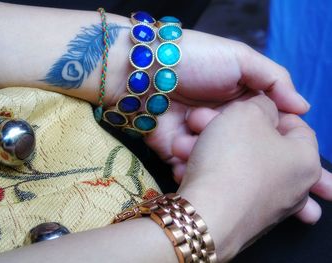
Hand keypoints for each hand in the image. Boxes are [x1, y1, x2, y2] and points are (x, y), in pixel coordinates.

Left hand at [144, 30, 309, 175]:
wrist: (145, 69)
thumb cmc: (195, 58)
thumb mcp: (242, 59)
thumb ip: (275, 80)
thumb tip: (302, 108)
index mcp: (240, 104)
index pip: (266, 128)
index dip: (276, 141)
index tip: (283, 154)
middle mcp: (222, 125)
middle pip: (243, 151)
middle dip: (245, 159)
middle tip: (241, 155)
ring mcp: (198, 140)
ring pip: (217, 163)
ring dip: (210, 157)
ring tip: (193, 131)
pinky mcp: (174, 151)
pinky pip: (189, 170)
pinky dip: (190, 169)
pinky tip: (186, 161)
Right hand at [176, 95, 322, 261]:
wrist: (205, 213)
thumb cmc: (232, 156)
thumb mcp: (247, 112)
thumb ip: (262, 103)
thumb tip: (264, 111)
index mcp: (305, 159)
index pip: (296, 125)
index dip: (267, 111)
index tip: (243, 108)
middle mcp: (294, 187)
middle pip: (262, 148)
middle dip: (230, 133)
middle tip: (207, 125)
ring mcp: (269, 208)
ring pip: (240, 168)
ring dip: (212, 153)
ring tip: (185, 146)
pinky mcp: (245, 222)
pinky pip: (228, 189)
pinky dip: (211, 176)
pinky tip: (188, 170)